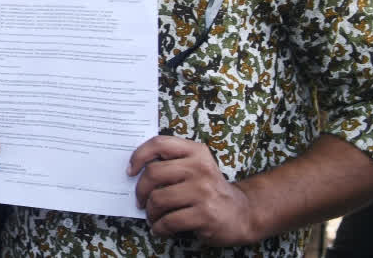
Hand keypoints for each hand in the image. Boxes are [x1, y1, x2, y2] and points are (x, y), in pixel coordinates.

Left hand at [130, 136, 257, 245]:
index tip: (130, 170)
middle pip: (153, 173)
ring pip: (158, 199)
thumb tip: (134, 169)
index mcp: (196, 151)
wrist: (242, 214)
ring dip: (150, 212)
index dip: (139, 155)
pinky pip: (169, 221)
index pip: (160, 143)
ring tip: (153, 217)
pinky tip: (161, 229)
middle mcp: (201, 168)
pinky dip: (160, 228)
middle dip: (140, 191)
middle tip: (140, 201)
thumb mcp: (196, 167)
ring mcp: (204, 191)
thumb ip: (172, 162)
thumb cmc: (208, 189)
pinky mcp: (205, 214)